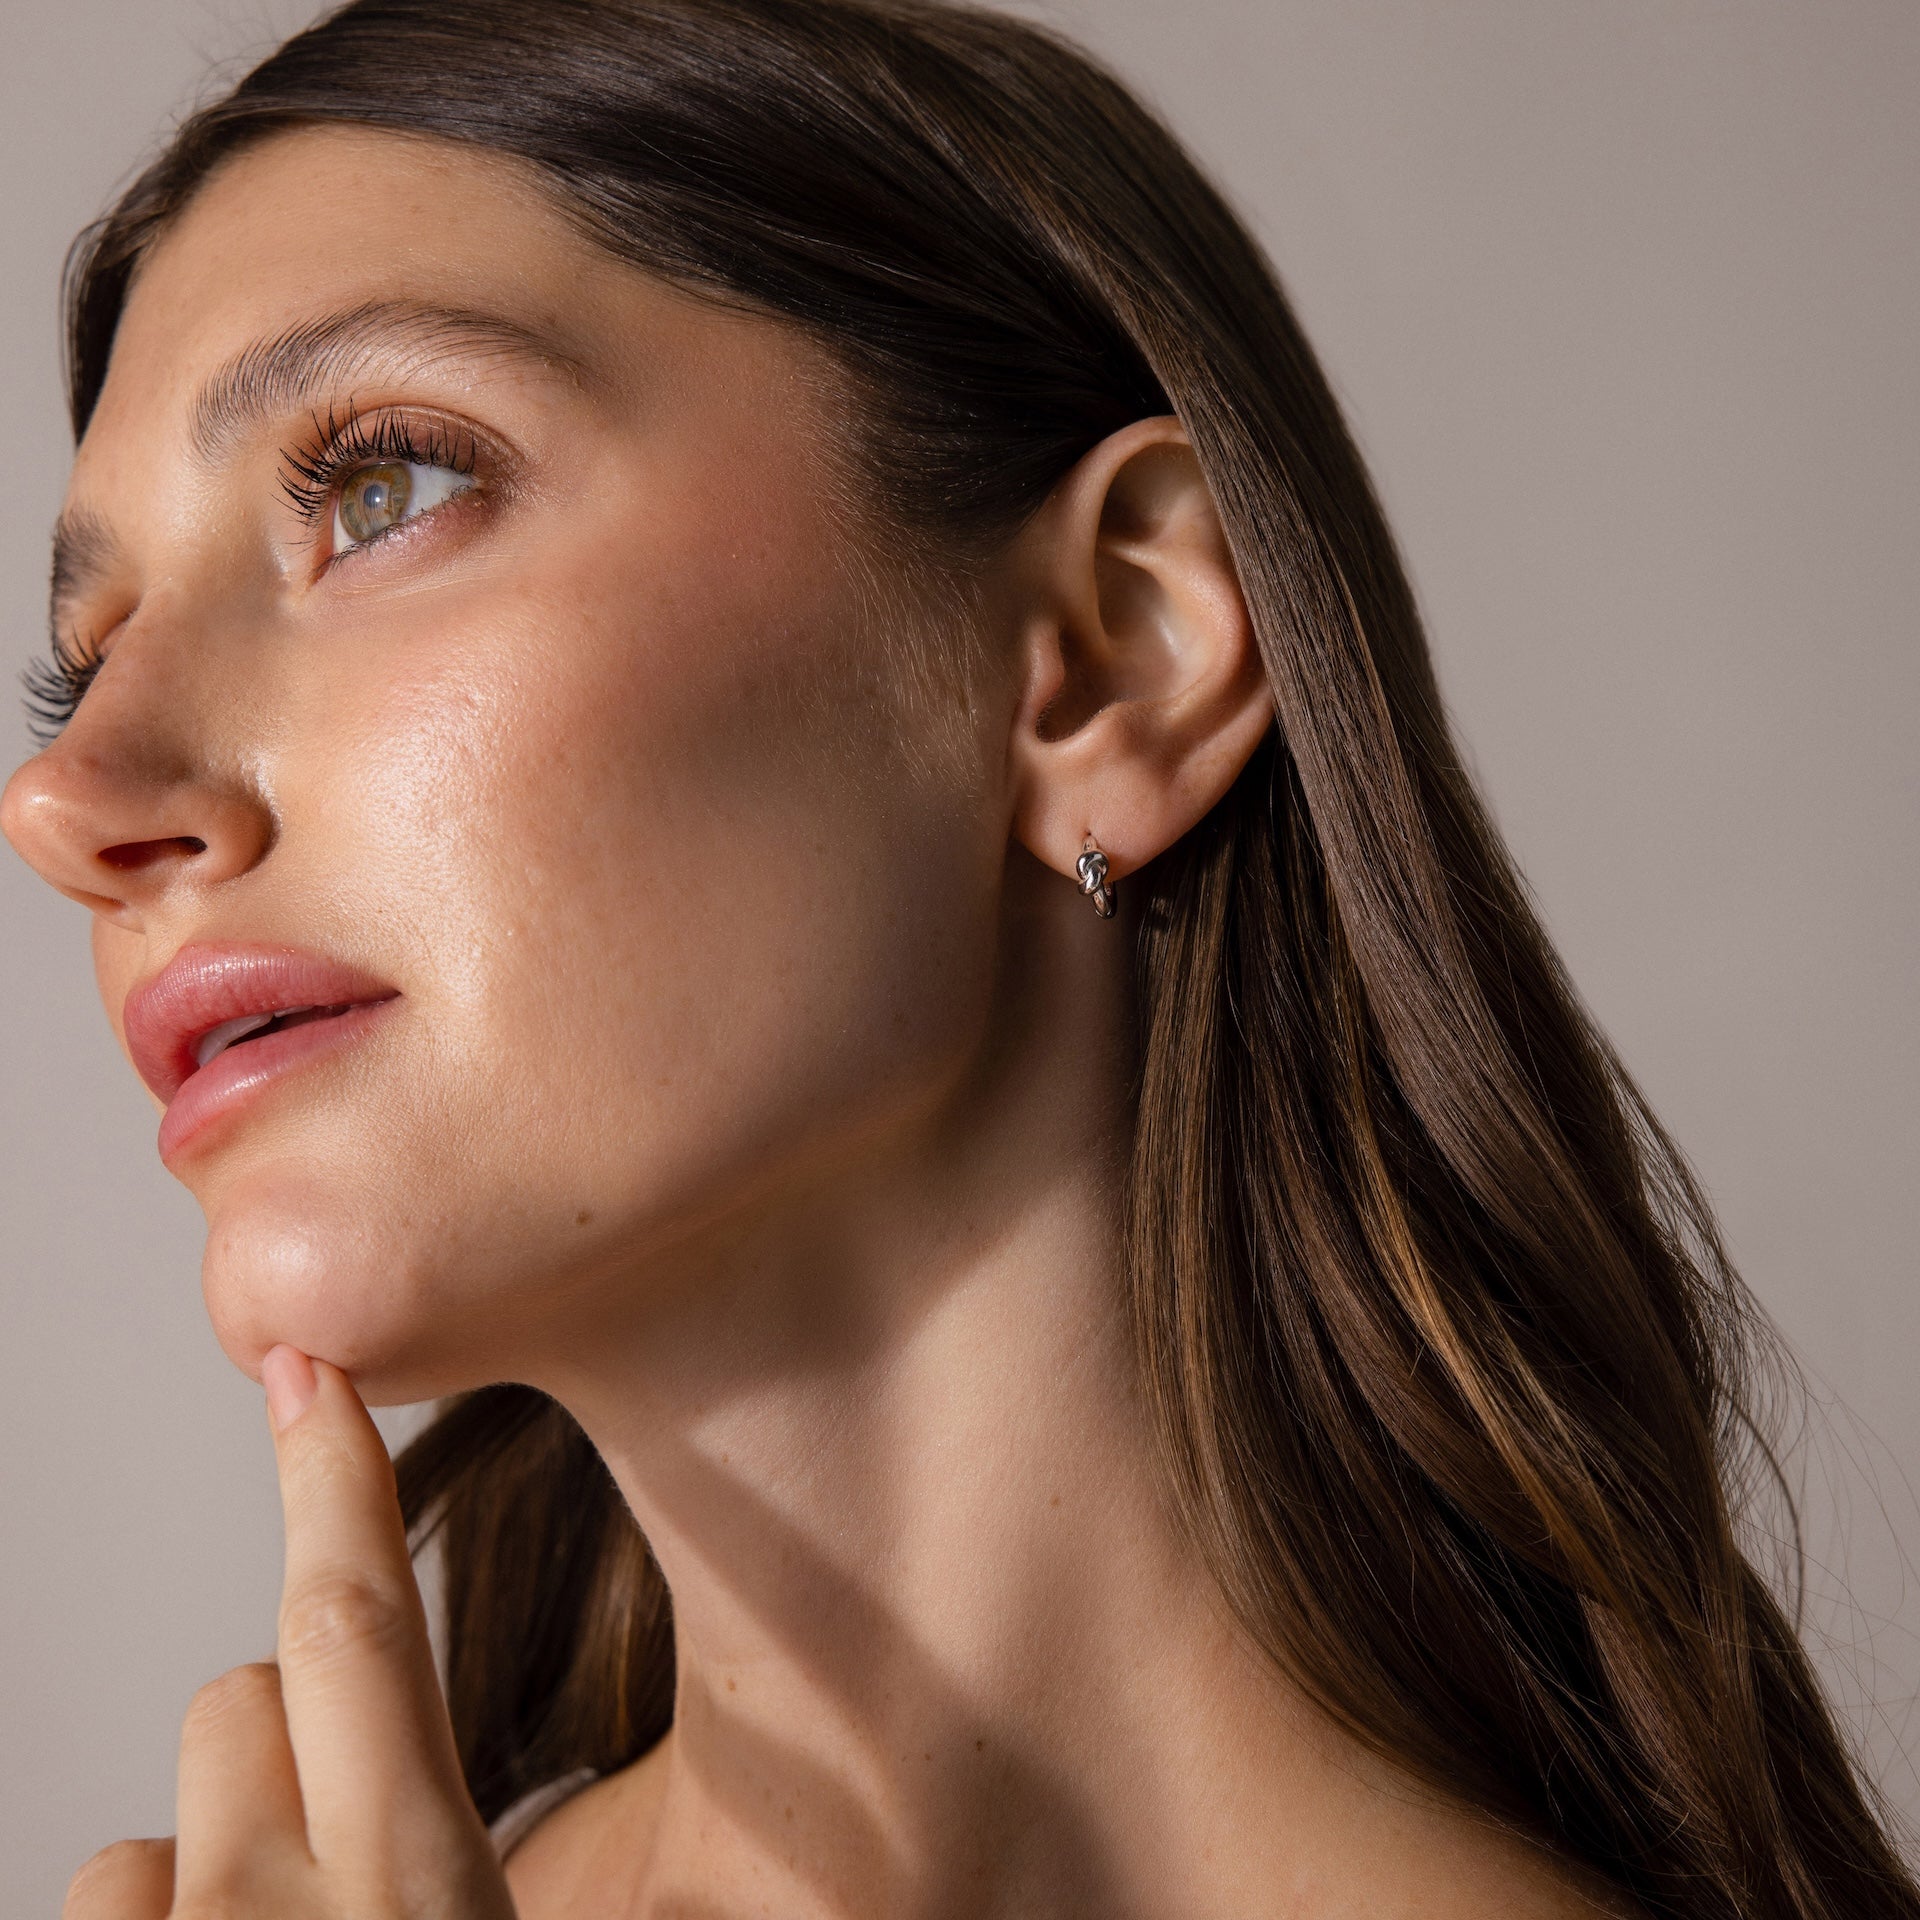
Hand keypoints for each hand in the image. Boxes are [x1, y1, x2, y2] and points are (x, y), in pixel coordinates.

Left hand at [64, 1347, 517, 1918]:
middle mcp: (268, 1914)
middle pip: (240, 1704)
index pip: (360, 1629)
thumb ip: (524, 1877)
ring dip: (210, 1868)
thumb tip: (614, 1878)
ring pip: (148, 1841)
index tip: (308, 1373)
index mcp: (416, 1892)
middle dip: (286, 1733)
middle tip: (347, 1868)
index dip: (333, 1484)